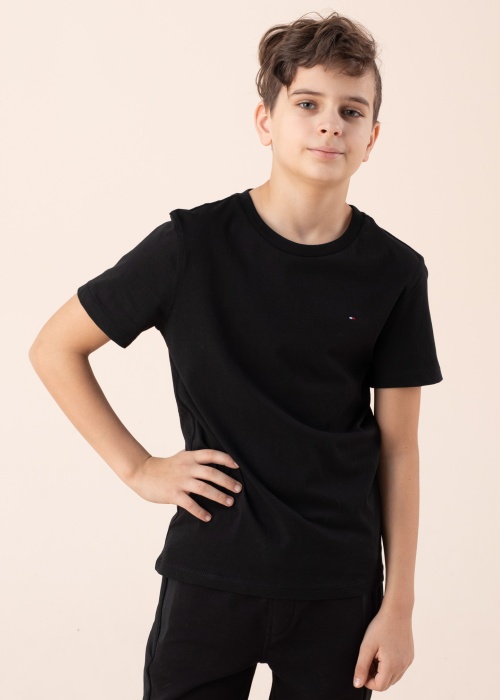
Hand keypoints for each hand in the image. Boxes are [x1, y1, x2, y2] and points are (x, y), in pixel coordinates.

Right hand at [127, 448, 242, 521]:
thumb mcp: (181, 457)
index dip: (226, 459)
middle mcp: (187, 468)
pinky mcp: (173, 494)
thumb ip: (196, 458)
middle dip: (227, 482)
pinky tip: (208, 517)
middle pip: (212, 473)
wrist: (142, 472)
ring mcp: (180, 481)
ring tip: (229, 502)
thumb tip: (214, 460)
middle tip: (238, 489)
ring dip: (219, 496)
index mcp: (190, 457)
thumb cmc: (165, 466)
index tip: (238, 465)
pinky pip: (190, 504)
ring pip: (204, 489)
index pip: (212, 454)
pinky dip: (200, 512)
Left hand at [353, 603, 414, 690]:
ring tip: (376, 655)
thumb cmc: (381, 626)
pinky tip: (384, 652)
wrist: (397, 611)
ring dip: (383, 672)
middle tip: (368, 659)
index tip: (362, 668)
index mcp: (392, 665)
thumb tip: (357, 684)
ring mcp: (408, 662)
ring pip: (394, 677)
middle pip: (386, 683)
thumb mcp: (367, 646)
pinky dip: (391, 666)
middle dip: (375, 676)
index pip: (379, 686)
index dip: (367, 681)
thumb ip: (361, 667)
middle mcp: (403, 666)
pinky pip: (400, 669)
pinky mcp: (410, 656)